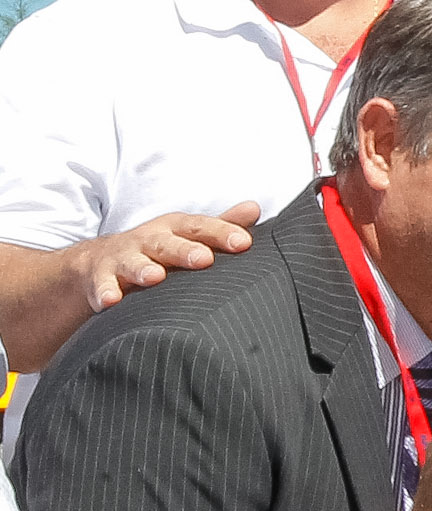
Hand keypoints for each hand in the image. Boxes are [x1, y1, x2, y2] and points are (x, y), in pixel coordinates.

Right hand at [78, 202, 261, 314]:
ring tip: (154, 277)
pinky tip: (110, 301)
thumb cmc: (157, 248)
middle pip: (167, 243)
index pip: (201, 227)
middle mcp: (148, 240)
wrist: (98, 260)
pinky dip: (104, 292)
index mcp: (174, 229)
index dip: (222, 233)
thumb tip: (254, 208)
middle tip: (204, 258)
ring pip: (132, 263)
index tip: (243, 243)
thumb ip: (220, 225)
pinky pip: (101, 286)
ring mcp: (122, 258)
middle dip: (184, 250)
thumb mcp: (186, 234)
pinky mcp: (99, 278)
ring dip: (142, 269)